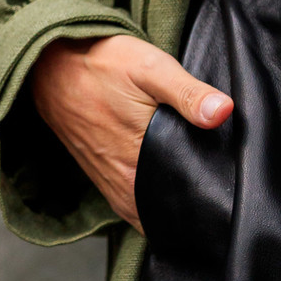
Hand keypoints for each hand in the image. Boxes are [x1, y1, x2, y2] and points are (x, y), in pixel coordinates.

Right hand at [29, 33, 231, 227]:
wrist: (50, 65)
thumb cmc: (102, 65)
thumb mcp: (151, 69)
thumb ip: (188, 93)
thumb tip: (223, 112)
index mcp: (138, 165)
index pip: (183, 206)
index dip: (209, 206)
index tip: (229, 201)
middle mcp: (123, 185)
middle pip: (169, 215)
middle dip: (195, 211)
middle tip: (221, 197)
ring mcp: (111, 184)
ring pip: (151, 212)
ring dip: (173, 208)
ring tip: (199, 194)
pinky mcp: (103, 177)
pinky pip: (135, 203)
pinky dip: (153, 200)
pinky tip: (168, 185)